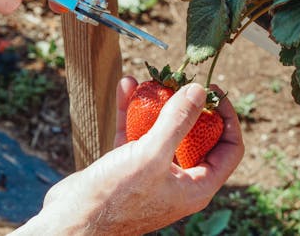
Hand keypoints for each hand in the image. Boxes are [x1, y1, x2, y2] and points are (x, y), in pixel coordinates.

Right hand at [9, 77, 243, 234]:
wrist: (71, 220)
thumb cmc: (115, 197)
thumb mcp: (152, 155)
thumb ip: (178, 121)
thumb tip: (200, 91)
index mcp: (197, 186)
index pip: (229, 148)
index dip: (227, 117)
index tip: (213, 91)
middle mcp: (179, 180)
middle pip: (195, 136)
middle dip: (186, 106)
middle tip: (179, 82)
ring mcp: (153, 172)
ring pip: (162, 131)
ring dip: (156, 105)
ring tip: (150, 80)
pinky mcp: (129, 165)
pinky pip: (137, 134)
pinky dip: (132, 112)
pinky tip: (126, 88)